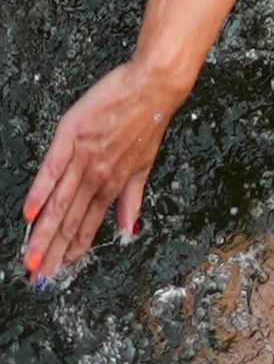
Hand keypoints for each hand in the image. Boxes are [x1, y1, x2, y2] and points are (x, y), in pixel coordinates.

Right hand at [22, 59, 184, 285]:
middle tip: (38, 277)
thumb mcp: (144, 165)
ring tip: (33, 257)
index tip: (58, 271)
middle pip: (71, 221)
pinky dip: (42, 191)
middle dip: (53, 251)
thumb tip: (130, 230)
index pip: (88, 224)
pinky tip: (30, 212)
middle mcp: (98, 176)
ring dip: (44, 233)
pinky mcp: (72, 137)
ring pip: (61, 203)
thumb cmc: (148, 122)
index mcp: (113, 184)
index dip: (73, 250)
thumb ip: (132, 199)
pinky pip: (53, 169)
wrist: (153, 87)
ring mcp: (84, 158)